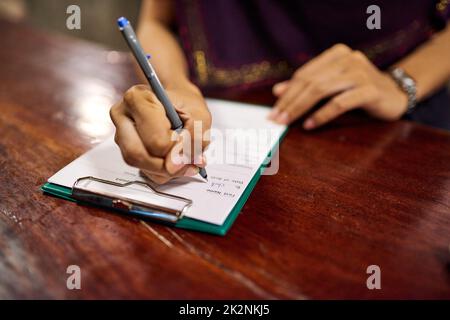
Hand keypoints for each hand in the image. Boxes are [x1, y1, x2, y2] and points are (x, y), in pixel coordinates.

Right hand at [110, 83, 210, 183]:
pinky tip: (176, 161)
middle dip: (167, 166)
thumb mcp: (200, 117)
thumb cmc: (187, 104)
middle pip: (138, 155)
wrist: (179, 101)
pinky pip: (145, 171)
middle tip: (186, 162)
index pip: (154, 139)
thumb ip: (193, 140)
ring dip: (168, 170)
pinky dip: (164, 172)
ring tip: (185, 160)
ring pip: (141, 166)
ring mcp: (121, 135)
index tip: (189, 146)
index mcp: (137, 99)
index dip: (176, 150)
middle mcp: (123, 117)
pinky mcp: (127, 150)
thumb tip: (172, 166)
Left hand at [270, 44, 407, 128]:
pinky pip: (339, 103)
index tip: (273, 110)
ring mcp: (359, 73)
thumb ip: (307, 85)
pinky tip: (310, 125)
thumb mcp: (331, 85)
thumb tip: (277, 91)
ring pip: (321, 90)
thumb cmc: (358, 90)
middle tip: (276, 119)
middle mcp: (347, 59)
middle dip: (290, 102)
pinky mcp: (369, 90)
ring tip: (288, 123)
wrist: (395, 94)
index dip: (287, 93)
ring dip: (300, 108)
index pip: (304, 74)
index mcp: (336, 54)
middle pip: (310, 82)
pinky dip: (321, 115)